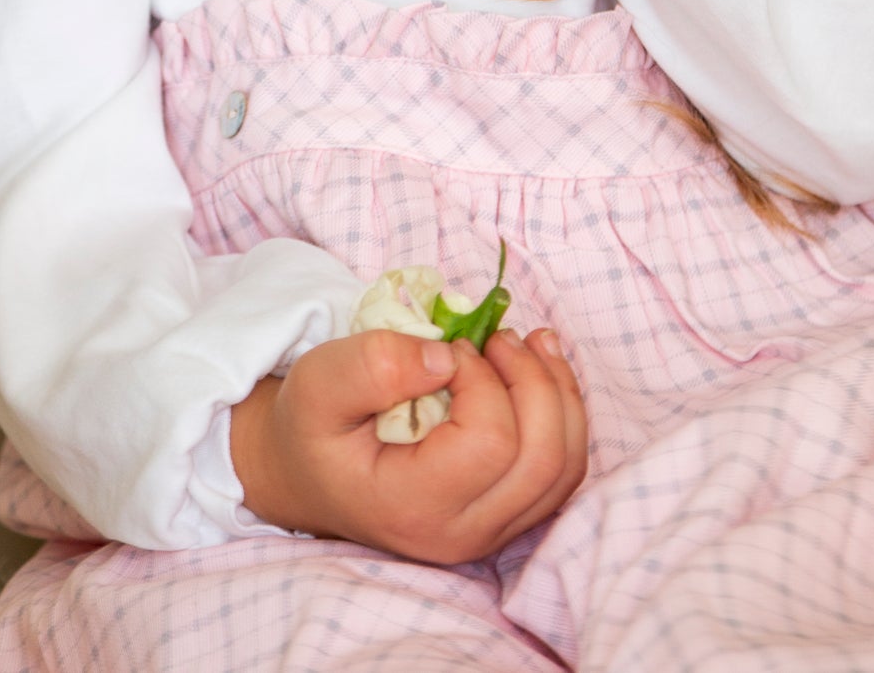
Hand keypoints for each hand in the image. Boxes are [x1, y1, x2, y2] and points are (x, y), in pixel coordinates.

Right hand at [229, 325, 587, 563]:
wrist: (309, 474)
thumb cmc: (313, 428)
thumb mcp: (317, 384)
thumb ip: (373, 366)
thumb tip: (445, 361)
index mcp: (412, 507)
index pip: (491, 445)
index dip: (485, 380)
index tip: (451, 349)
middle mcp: (460, 535)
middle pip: (543, 459)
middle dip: (533, 380)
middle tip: (496, 338)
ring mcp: (489, 533)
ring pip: (564, 468)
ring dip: (557, 392)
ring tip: (525, 343)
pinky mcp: (505, 516)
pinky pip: (562, 471)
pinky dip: (563, 413)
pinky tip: (538, 368)